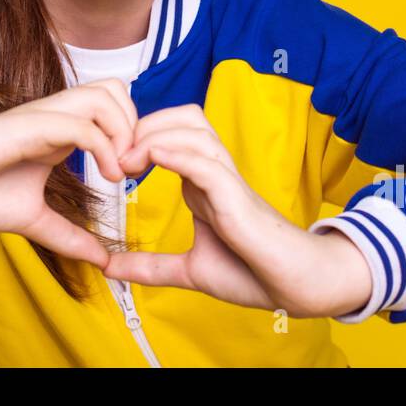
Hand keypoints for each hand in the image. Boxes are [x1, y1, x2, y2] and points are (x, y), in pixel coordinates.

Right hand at [0, 78, 135, 269]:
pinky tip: (105, 177)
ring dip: (123, 131)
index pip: (114, 106)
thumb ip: (69, 236)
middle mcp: (57, 116)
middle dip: (135, 125)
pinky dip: (103, 146)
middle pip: (116, 89)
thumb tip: (102, 260)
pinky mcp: (30, 125)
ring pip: (104, 95)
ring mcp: (44, 116)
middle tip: (130, 168)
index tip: (130, 175)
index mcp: (62, 130)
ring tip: (118, 172)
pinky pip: (81, 124)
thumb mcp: (36, 220)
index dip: (132, 134)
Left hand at [104, 104, 373, 318]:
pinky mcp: (237, 198)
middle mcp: (215, 172)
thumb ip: (150, 267)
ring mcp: (228, 182)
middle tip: (116, 154)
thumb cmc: (252, 272)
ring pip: (195, 131)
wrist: (295, 288)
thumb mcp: (189, 269)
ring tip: (126, 160)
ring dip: (156, 136)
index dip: (139, 135)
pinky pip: (207, 163)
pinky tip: (153, 156)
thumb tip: (109, 268)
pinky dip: (178, 155)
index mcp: (203, 182)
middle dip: (147, 122)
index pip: (172, 133)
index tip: (110, 160)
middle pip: (185, 116)